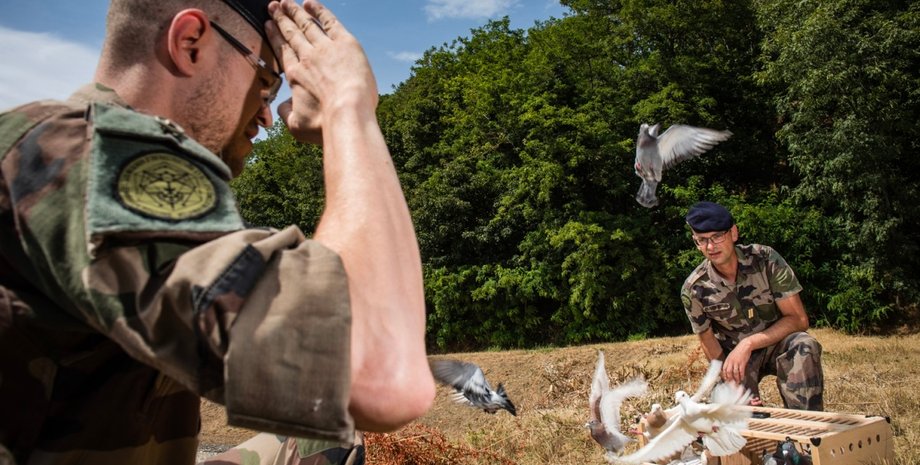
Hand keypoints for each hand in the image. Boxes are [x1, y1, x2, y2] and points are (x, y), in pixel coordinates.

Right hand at [266, 0, 378, 143]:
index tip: (268, 24)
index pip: (282, 50)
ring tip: (285, 2)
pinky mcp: (345, 44)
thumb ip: (286, 114)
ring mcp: (326, 48)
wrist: (347, 114)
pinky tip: (309, 3)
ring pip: (306, 24)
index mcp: (295, 75)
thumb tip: (283, 107)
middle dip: (280, 18)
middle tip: (272, 6)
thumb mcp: (296, 126)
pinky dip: (319, 11)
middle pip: (291, 33)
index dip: (274, 36)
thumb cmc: (323, 125)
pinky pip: (329, 22)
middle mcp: (307, 58)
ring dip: (295, 11)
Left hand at [722, 341, 751, 383]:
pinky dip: (741, 376)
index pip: (724, 369)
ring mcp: (737, 362)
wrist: (744, 346)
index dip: (724, 375)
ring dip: (736, 378)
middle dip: (730, 378)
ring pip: (735, 373)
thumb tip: (728, 370)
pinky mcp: (742, 363)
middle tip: (732, 383)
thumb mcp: (731, 356)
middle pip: (729, 372)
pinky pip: (741, 371)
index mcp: (727, 360)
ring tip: (737, 382)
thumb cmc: (738, 351)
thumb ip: (729, 362)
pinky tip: (742, 378)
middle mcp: (731, 361)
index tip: (726, 379)